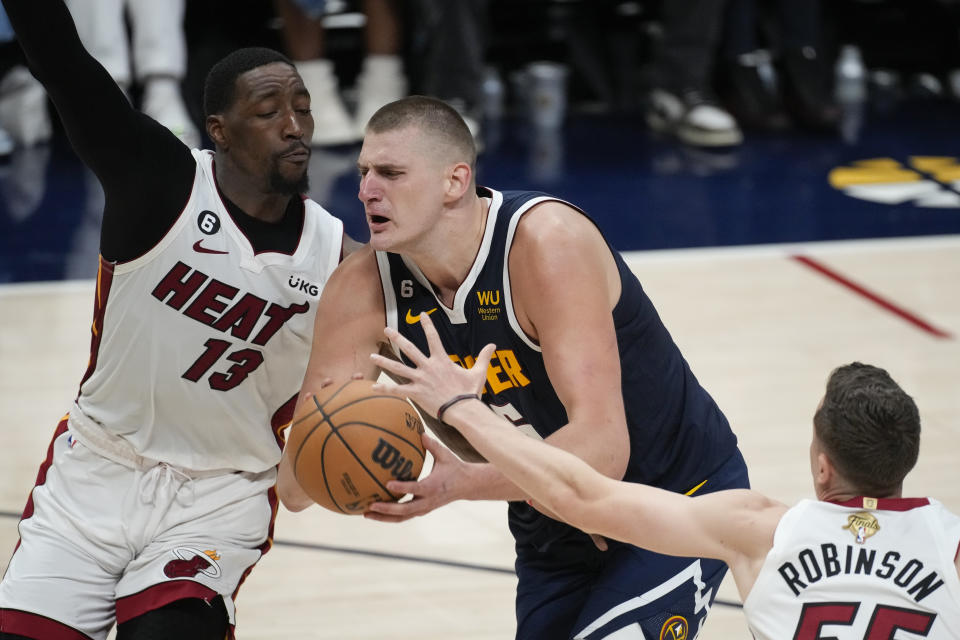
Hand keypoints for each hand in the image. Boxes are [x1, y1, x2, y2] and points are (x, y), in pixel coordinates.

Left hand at [363, 434, 469, 522]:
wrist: (467, 486)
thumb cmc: (454, 467)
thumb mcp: (445, 455)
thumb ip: (432, 445)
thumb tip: (419, 432)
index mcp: (433, 487)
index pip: (415, 489)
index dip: (402, 488)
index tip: (387, 484)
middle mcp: (427, 501)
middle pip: (405, 510)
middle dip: (386, 510)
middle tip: (370, 506)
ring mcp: (424, 508)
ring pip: (402, 517)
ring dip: (384, 517)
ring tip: (366, 513)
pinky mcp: (422, 511)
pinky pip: (404, 516)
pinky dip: (390, 516)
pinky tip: (375, 512)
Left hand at [370, 312, 494, 419]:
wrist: (462, 410)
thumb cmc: (470, 392)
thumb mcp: (479, 372)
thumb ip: (484, 357)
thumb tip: (493, 345)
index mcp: (441, 360)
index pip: (433, 337)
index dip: (427, 325)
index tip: (422, 315)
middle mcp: (428, 367)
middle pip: (409, 349)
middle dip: (397, 338)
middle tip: (386, 330)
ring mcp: (420, 380)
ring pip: (398, 368)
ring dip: (384, 362)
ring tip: (371, 356)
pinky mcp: (416, 393)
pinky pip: (397, 390)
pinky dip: (384, 389)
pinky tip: (372, 388)